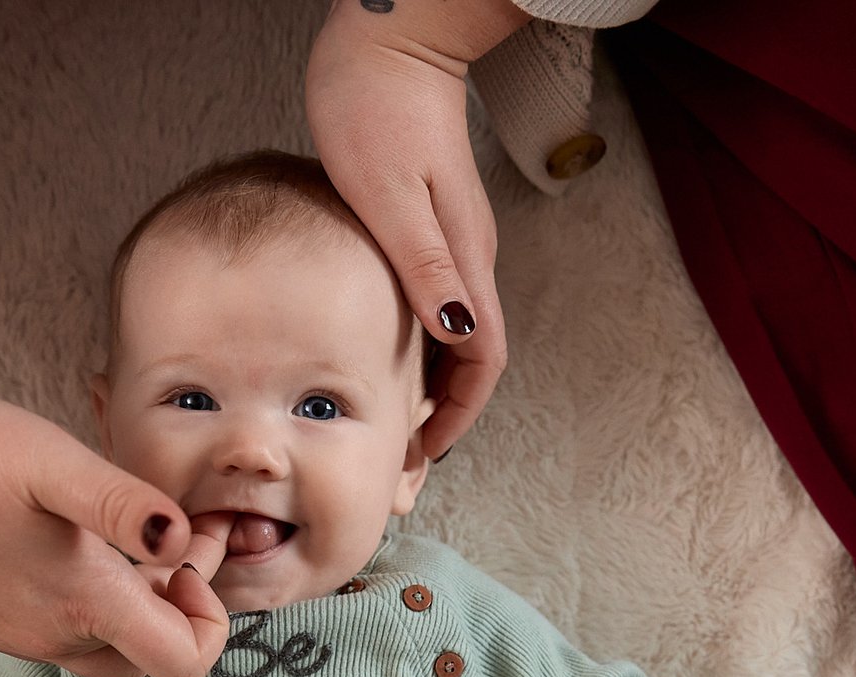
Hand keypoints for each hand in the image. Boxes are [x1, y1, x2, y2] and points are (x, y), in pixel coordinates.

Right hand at [0, 284, 230, 676]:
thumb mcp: (51, 462)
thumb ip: (125, 504)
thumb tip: (186, 540)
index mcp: (82, 604)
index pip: (185, 666)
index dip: (210, 620)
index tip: (187, 559)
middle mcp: (53, 638)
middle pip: (149, 659)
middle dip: (181, 605)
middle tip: (177, 534)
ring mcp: (15, 636)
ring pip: (104, 645)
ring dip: (135, 599)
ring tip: (128, 528)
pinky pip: (60, 630)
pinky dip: (88, 595)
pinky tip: (70, 534)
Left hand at [306, 0, 528, 460]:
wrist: (388, 36)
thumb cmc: (375, 105)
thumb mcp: (390, 194)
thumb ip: (425, 265)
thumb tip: (458, 334)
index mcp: (462, 257)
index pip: (480, 359)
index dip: (456, 416)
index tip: (422, 453)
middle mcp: (467, 255)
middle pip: (471, 357)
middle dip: (443, 414)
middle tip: (401, 456)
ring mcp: (452, 238)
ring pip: (453, 333)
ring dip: (428, 383)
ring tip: (388, 420)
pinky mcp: (430, 222)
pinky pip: (433, 303)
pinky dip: (413, 344)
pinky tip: (379, 355)